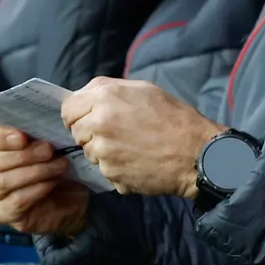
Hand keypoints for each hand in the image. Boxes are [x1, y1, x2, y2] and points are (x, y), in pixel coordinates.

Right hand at [0, 125, 88, 235]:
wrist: (71, 192)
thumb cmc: (54, 159)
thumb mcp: (46, 138)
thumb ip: (35, 128)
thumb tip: (38, 118)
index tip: (24, 136)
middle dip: (22, 155)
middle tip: (49, 150)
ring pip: (1, 182)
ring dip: (35, 171)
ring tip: (59, 164)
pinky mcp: (2, 214)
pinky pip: (15, 201)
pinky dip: (38, 188)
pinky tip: (53, 181)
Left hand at [62, 78, 223, 197]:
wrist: (195, 153)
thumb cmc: (174, 118)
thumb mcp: (144, 90)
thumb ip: (109, 91)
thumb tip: (86, 100)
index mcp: (106, 97)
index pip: (68, 108)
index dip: (78, 114)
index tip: (90, 119)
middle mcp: (98, 123)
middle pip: (77, 131)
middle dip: (92, 133)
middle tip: (120, 133)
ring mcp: (102, 151)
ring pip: (90, 152)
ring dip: (104, 152)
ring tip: (133, 147)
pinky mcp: (110, 174)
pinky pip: (104, 170)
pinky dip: (117, 168)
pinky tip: (138, 161)